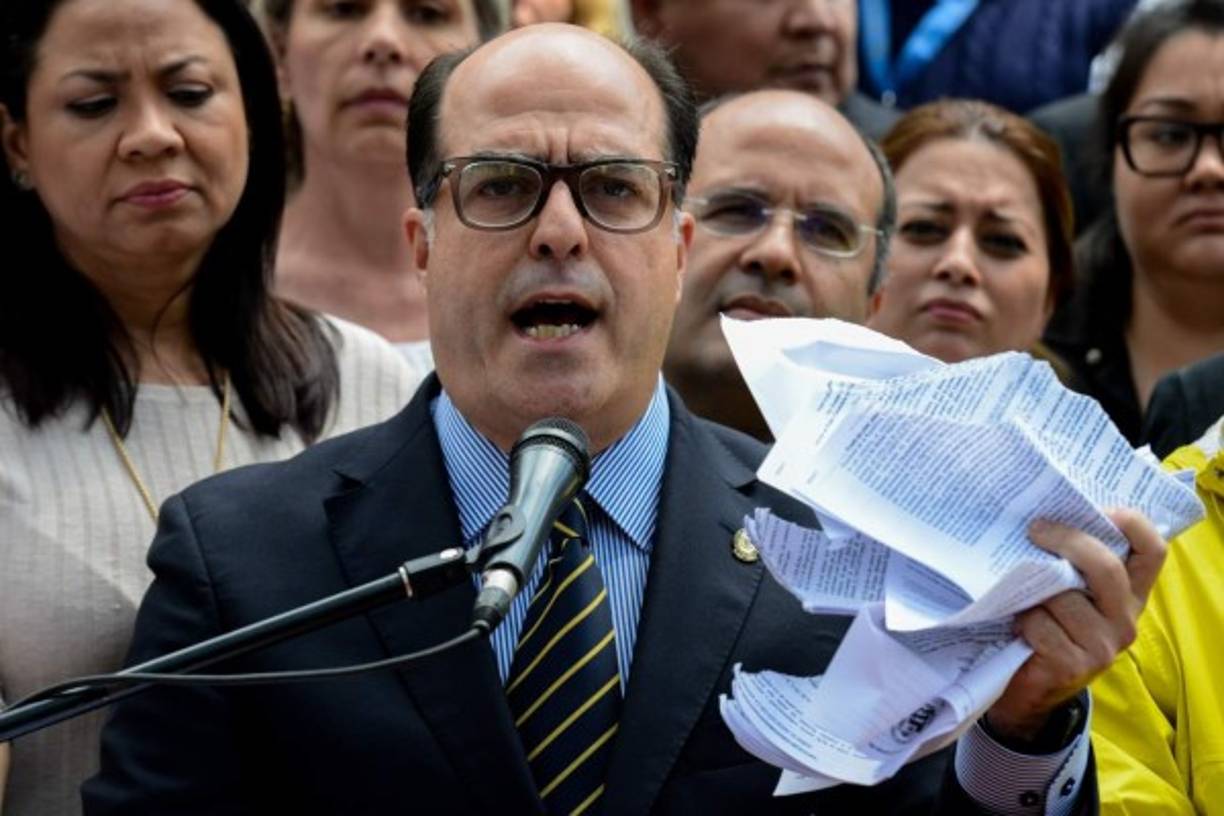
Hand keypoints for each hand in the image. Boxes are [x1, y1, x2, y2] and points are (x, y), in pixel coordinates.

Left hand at [985, 509, 1166, 743]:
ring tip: (1020, 597)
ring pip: (1065, 597)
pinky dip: (1023, 620)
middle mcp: (1124, 619)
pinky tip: (1018, 627)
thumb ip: (1070, 562)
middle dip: (1067, 541)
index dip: (1131, 523)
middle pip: (1106, 567)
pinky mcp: (1074, 666)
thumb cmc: (1045, 625)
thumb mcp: (1066, 591)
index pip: (1152, 551)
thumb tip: (1043, 513)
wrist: (1028, 687)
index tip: (1099, 509)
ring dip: (1034, 590)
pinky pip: (1042, 625)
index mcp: (1128, 594)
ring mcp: (1102, 646)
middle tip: (1035, 529)